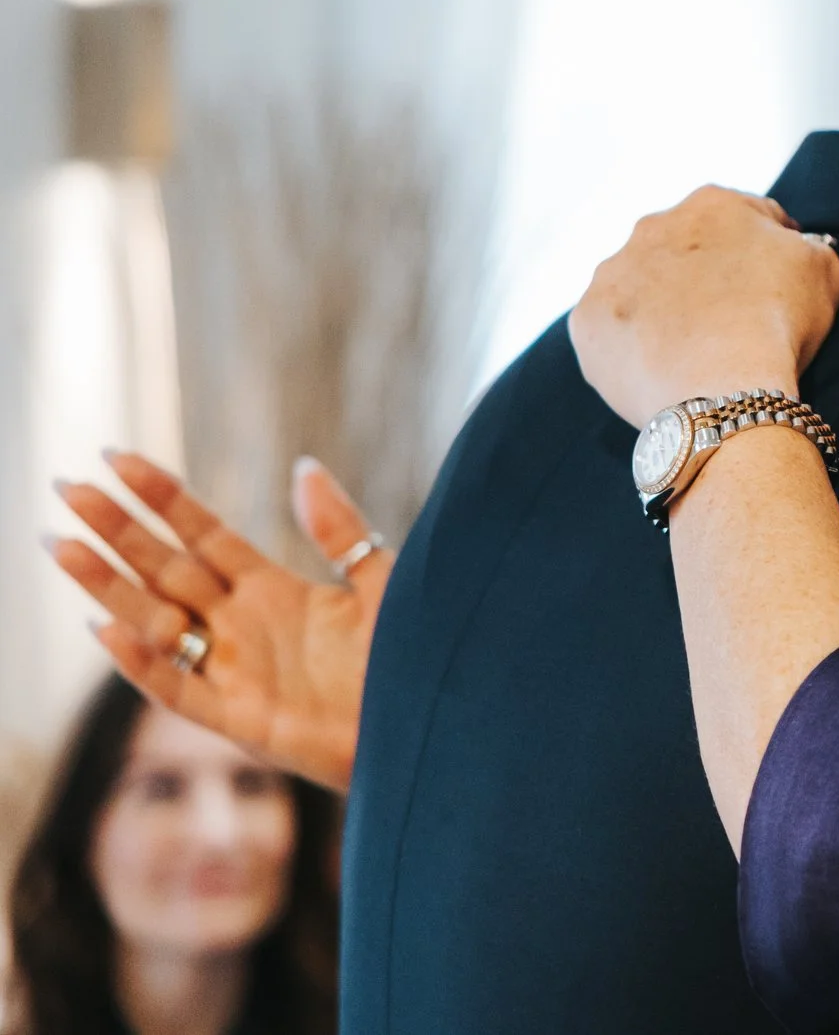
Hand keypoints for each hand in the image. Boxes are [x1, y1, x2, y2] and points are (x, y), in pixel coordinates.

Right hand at [45, 451, 386, 792]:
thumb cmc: (410, 657)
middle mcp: (243, 627)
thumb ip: (339, 529)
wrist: (430, 726)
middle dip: (117, 531)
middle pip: (166, 570)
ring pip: (154, 623)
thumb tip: (303, 466)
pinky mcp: (240, 719)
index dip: (163, 498)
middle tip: (68, 486)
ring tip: (62, 544)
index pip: (204, 534)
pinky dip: (143, 662)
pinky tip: (109, 629)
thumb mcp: (379, 580)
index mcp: (275, 592)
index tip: (118, 457)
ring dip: (108, 586)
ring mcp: (235, 672)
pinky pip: (178, 688)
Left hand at [571, 186, 838, 429]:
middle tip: (730, 319)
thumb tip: (800, 247)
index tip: (776, 284)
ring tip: (691, 350)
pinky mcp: (586, 323)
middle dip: (703, 275)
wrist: (722, 388)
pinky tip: (659, 368)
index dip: (765, 251)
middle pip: (683, 249)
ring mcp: (611, 274)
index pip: (746, 218)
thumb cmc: (777, 323)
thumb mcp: (824, 271)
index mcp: (712, 204)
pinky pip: (611, 332)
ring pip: (639, 287)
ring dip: (661, 308)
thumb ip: (810, 247)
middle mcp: (652, 227)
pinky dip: (632, 346)